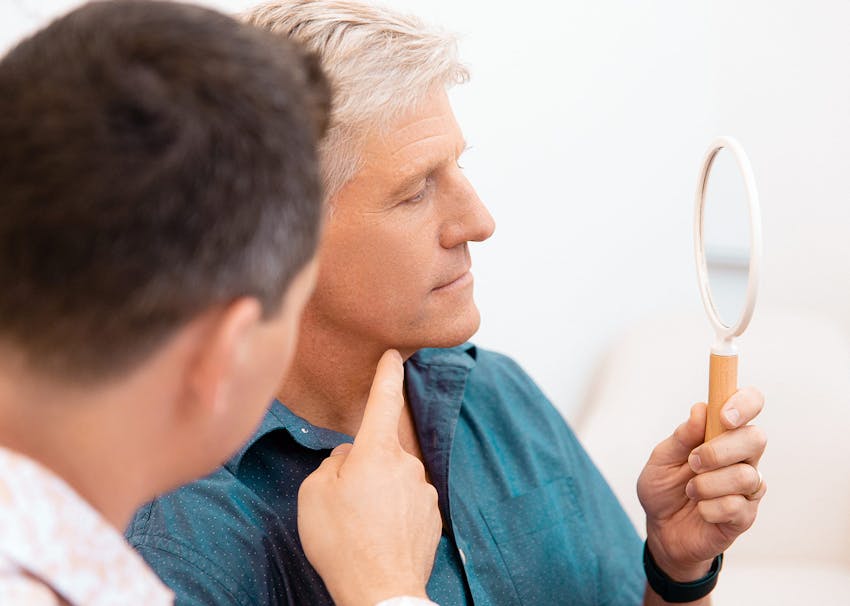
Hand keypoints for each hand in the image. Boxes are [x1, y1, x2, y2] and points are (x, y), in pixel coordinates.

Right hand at [297, 350, 441, 605]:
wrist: (380, 591)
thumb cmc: (342, 541)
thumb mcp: (314, 494)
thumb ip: (332, 464)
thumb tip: (348, 459)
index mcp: (378, 452)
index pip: (383, 401)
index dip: (387, 375)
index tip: (393, 356)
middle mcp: (407, 465)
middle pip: (380, 451)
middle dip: (362, 468)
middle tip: (342, 503)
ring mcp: (423, 491)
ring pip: (393, 480)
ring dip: (377, 494)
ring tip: (359, 528)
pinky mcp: (432, 516)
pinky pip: (405, 503)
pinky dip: (391, 515)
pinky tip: (377, 537)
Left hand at [637, 387, 766, 580]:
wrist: (662, 530)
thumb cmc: (664, 488)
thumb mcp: (661, 459)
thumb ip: (681, 437)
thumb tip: (700, 410)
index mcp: (722, 433)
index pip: (750, 404)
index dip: (744, 404)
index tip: (723, 416)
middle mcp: (742, 456)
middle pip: (755, 438)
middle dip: (720, 451)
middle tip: (693, 462)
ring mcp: (748, 486)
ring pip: (745, 476)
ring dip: (707, 484)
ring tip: (690, 491)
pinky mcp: (746, 515)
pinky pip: (736, 506)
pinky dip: (709, 508)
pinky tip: (701, 510)